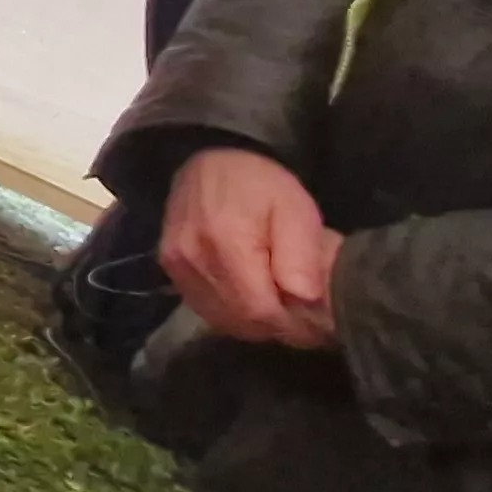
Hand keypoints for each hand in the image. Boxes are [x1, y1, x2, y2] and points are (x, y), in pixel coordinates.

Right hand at [163, 147, 344, 348]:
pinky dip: (235, 316)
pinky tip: (255, 303)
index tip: (322, 329)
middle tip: (310, 324)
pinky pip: (206, 309)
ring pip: (223, 319)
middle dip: (280, 328)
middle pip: (241, 319)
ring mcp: (176, 265)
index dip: (293, 327)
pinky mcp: (169, 269)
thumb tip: (304, 299)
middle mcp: (192, 257)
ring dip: (258, 325)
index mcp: (225, 240)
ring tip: (285, 313)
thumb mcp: (295, 208)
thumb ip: (301, 254)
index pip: (260, 309)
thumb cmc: (259, 183)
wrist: (208, 162)